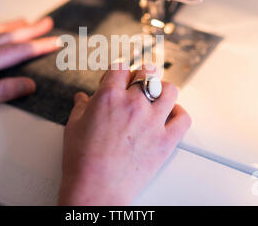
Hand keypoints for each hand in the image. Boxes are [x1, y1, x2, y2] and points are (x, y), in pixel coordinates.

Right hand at [59, 64, 191, 204]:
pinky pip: (183, 119)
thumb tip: (82, 99)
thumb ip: (81, 107)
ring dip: (163, 89)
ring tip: (157, 96)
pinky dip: (179, 114)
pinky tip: (171, 115)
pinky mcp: (166, 141)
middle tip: (138, 84)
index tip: (118, 79)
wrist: (96, 189)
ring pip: (169, 90)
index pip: (121, 67)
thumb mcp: (73, 127)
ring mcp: (152, 121)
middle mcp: (133, 104)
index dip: (118, 72)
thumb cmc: (82, 161)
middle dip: (141, 76)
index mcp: (109, 96)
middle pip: (147, 73)